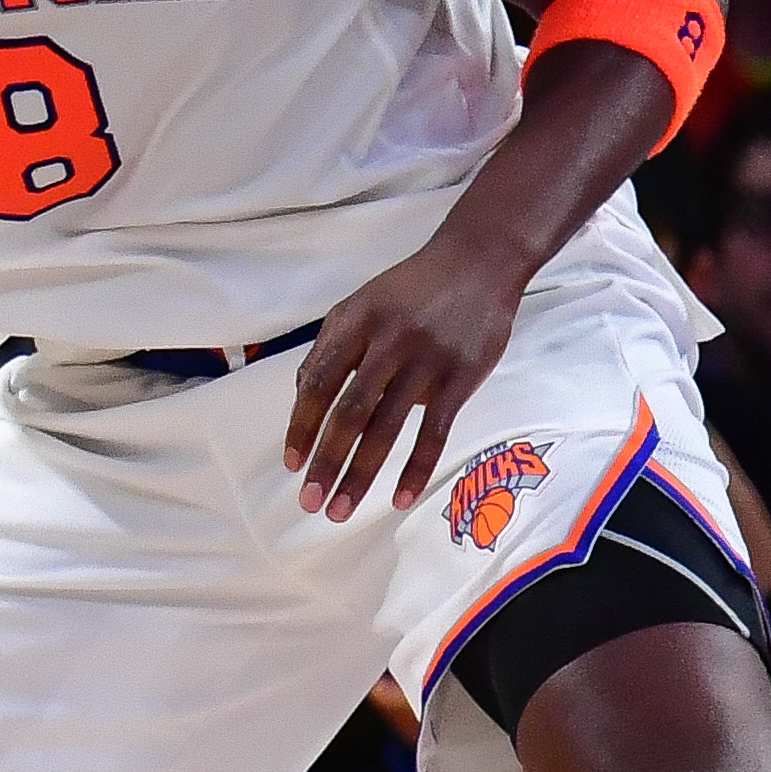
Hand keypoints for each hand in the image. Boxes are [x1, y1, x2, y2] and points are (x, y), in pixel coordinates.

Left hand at [277, 226, 530, 520]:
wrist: (478, 262)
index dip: (302, 426)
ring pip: (386, 428)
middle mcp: (388, 341)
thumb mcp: (361, 305)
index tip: (292, 463)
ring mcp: (426, 360)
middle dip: (326, 461)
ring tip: (340, 510)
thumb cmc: (412, 290)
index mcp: (355, 322)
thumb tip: (302, 400)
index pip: (318, 382)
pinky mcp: (461, 376)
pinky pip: (434, 431)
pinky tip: (399, 499)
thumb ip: (330, 348)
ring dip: (361, 475)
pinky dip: (415, 468)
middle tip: (309, 501)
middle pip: (349, 412)